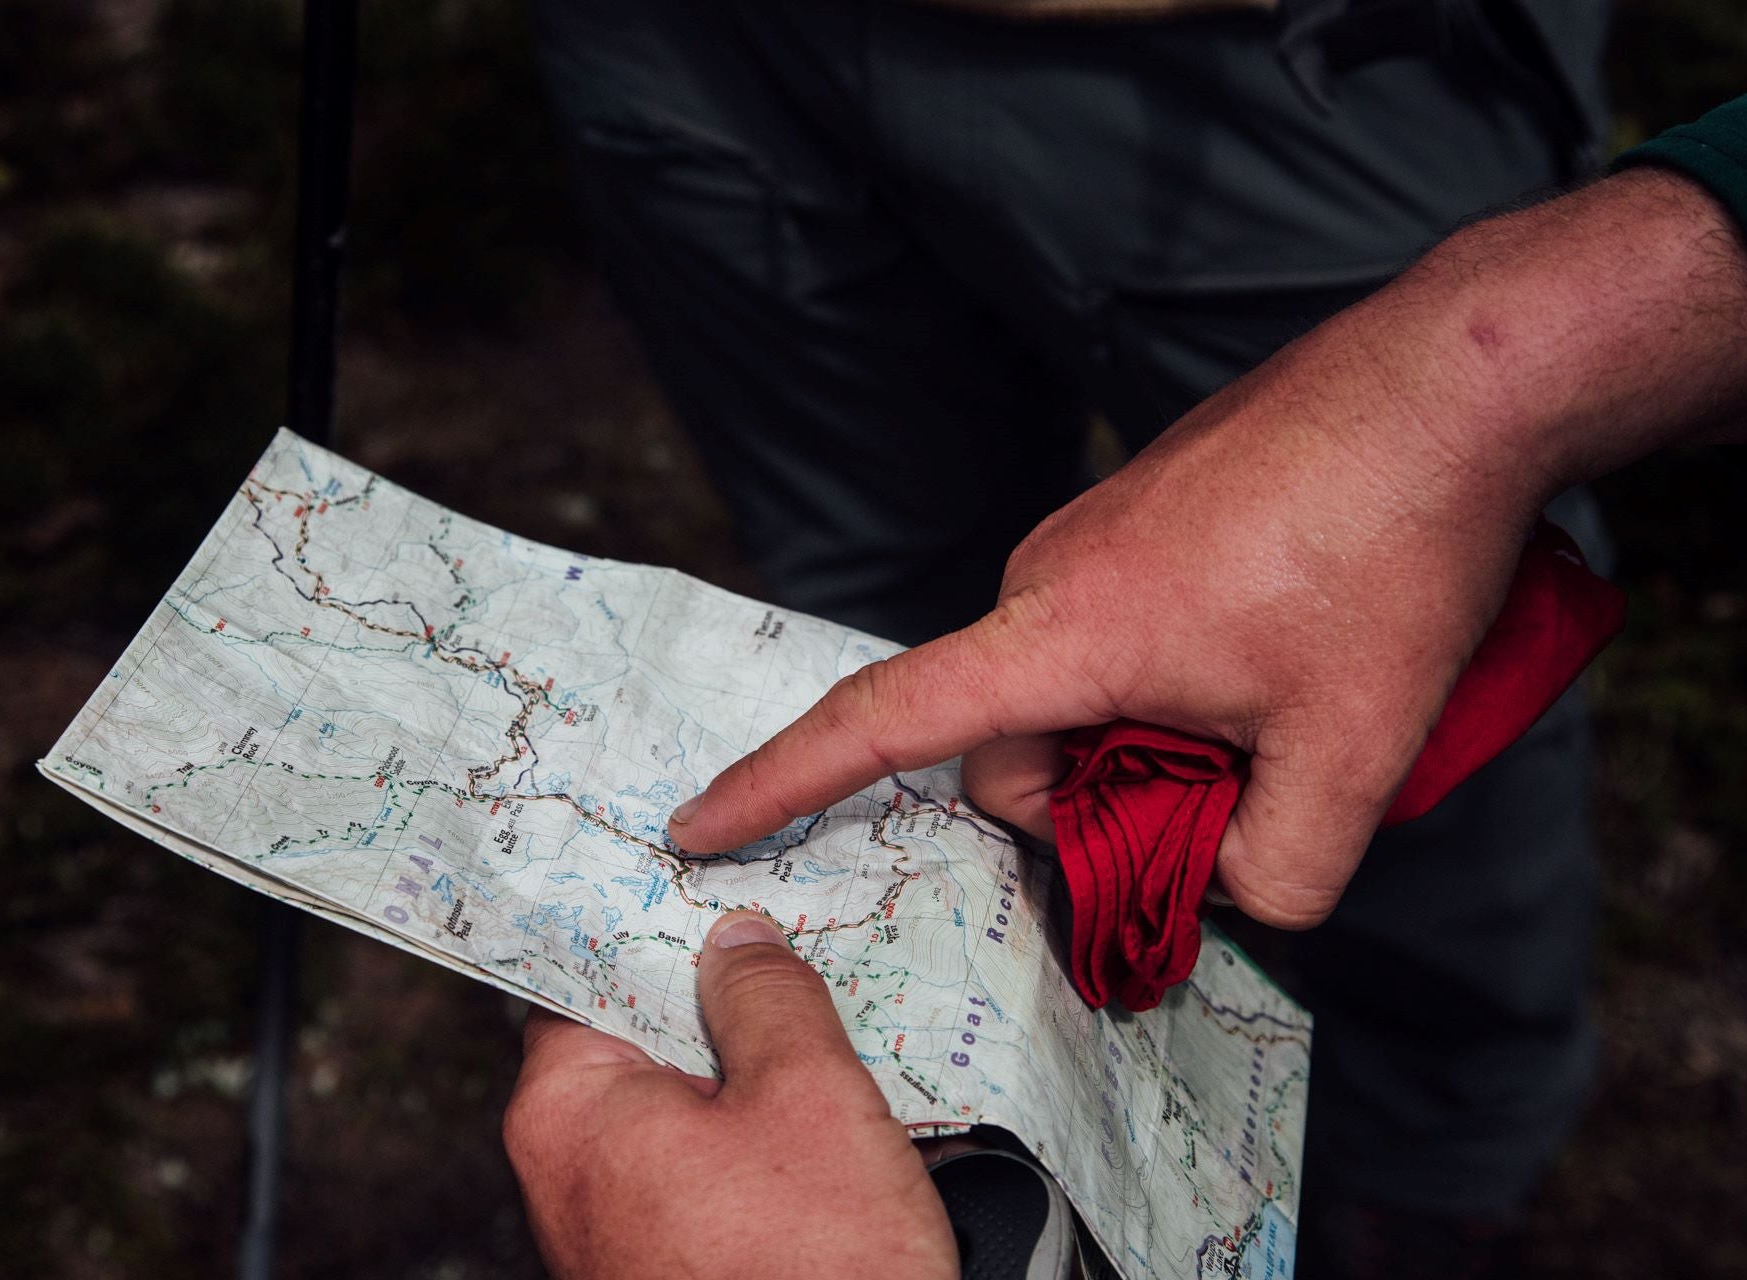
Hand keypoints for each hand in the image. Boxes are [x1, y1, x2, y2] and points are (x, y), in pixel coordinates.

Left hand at [502, 912, 957, 1278]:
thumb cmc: (817, 1274)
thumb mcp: (810, 1098)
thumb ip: (768, 999)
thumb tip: (736, 941)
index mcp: (566, 1111)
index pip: (581, 970)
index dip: (647, 922)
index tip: (697, 884)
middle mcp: (561, 1172)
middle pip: (629, 1038)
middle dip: (708, 1001)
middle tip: (782, 953)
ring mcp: (605, 1231)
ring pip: (670, 1107)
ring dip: (738, 1073)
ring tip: (815, 1036)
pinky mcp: (656, 1268)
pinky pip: (692, 1170)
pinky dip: (745, 1139)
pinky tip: (810, 1126)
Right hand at [667, 169, 1746, 930]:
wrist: (1450, 379)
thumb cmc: (1388, 552)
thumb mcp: (1355, 752)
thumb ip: (1278, 870)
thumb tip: (1229, 889)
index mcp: (1061, 632)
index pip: (883, 716)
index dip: (780, 781)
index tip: (697, 824)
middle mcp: (1046, 574)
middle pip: (1011, 741)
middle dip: (1093, 797)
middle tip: (1229, 791)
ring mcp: (1091, 536)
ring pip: (1071, 688)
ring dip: (1144, 735)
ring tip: (1278, 706)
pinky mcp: (1139, 516)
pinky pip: (1114, 630)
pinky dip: (1168, 679)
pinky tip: (1280, 651)